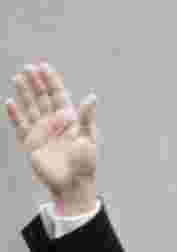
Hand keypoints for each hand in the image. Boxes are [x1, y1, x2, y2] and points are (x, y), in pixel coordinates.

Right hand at [5, 63, 97, 213]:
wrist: (73, 185)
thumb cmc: (85, 163)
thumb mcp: (88, 139)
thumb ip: (85, 118)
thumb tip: (91, 97)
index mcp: (69, 120)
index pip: (59, 96)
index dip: (52, 81)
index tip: (44, 66)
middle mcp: (54, 123)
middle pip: (43, 98)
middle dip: (36, 83)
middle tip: (28, 67)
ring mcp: (42, 132)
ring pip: (31, 108)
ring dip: (24, 93)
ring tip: (17, 78)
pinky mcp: (32, 143)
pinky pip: (21, 126)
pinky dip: (15, 115)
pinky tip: (10, 103)